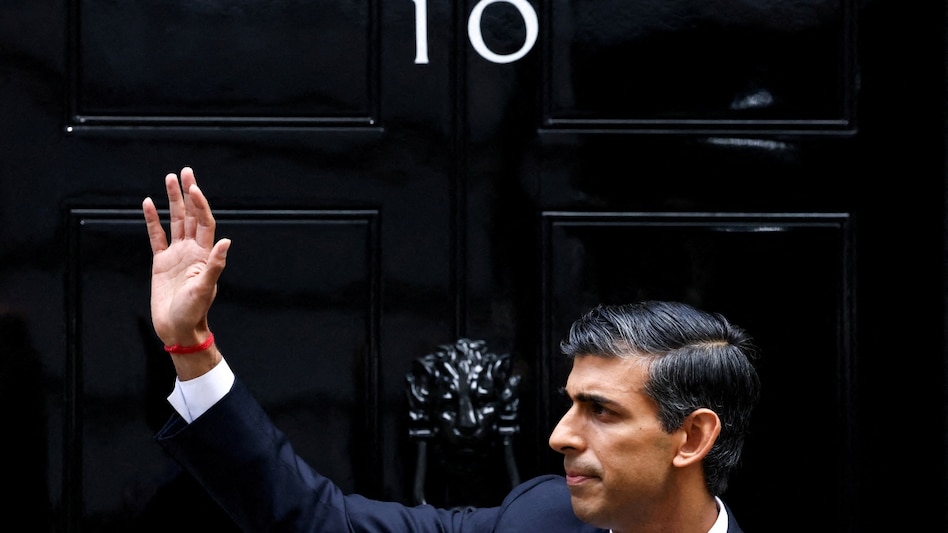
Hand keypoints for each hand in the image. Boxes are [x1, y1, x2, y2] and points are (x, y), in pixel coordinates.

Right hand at [143, 167, 229, 377]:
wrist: (177, 328)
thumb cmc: (194, 312)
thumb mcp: (206, 289)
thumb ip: (215, 265)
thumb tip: (227, 241)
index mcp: (205, 255)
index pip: (204, 222)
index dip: (200, 205)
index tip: (194, 187)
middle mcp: (192, 250)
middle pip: (191, 216)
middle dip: (188, 193)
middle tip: (185, 171)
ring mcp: (176, 254)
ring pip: (175, 221)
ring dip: (172, 201)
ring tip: (169, 179)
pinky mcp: (160, 262)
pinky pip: (156, 236)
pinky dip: (152, 220)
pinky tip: (148, 204)